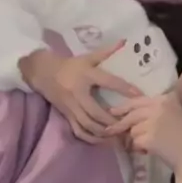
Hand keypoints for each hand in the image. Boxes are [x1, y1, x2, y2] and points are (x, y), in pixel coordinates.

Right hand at [19, 43, 141, 143]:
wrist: (42, 72)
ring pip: (88, 125)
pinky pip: (79, 131)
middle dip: (112, 120)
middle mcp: (78, 93)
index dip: (124, 88)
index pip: (108, 81)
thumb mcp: (86, 57)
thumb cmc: (68, 65)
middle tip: (127, 124)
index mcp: (85, 75)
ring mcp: (71, 106)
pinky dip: (91, 138)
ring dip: (103, 132)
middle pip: (96, 111)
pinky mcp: (66, 115)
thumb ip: (105, 52)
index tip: (139, 95)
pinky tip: (102, 140)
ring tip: (117, 135)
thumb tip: (124, 42)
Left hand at [105, 92, 181, 170]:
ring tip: (148, 146)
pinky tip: (149, 151)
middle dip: (121, 124)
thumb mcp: (174, 115)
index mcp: (165, 99)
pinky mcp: (150, 137)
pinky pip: (135, 142)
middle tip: (110, 130)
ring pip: (133, 130)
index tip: (114, 111)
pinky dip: (139, 149)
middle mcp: (159, 107)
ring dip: (136, 139)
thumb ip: (156, 111)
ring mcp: (154, 122)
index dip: (124, 107)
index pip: (139, 101)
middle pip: (132, 114)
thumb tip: (129, 115)